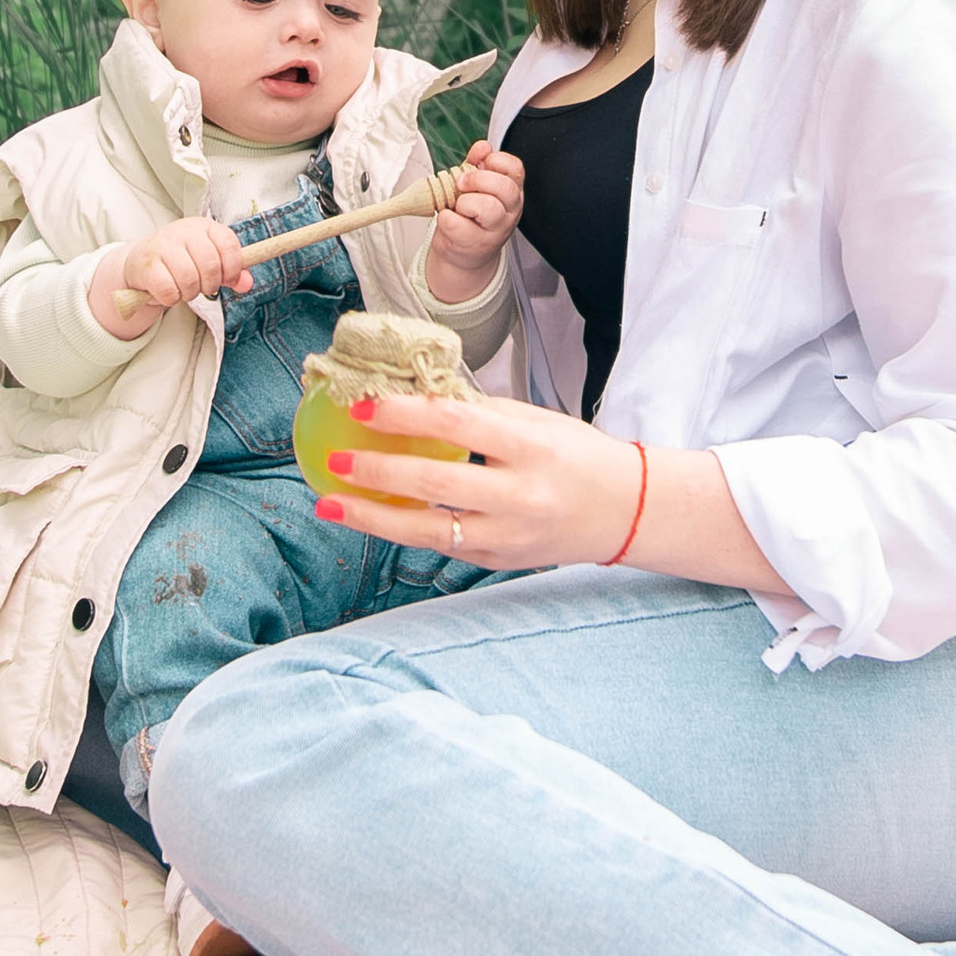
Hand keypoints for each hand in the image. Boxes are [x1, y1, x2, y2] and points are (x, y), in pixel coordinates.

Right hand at [93, 213, 249, 338]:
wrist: (142, 263)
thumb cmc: (181, 261)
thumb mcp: (208, 261)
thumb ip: (231, 272)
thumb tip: (247, 284)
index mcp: (202, 226)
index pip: (228, 243)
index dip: (233, 267)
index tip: (227, 279)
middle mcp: (182, 231)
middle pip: (210, 264)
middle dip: (210, 284)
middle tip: (202, 287)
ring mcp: (162, 246)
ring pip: (189, 279)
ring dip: (190, 293)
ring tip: (184, 289)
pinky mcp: (147, 265)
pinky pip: (169, 290)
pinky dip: (172, 299)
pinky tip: (169, 292)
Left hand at [312, 387, 645, 571]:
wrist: (625, 511)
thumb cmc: (576, 456)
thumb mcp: (538, 422)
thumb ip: (481, 412)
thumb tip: (416, 394)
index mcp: (532, 448)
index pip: (458, 426)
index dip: (406, 416)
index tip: (362, 407)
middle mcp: (521, 497)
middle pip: (436, 485)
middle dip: (378, 474)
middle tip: (335, 461)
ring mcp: (510, 537)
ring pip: (430, 531)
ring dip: (373, 518)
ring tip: (330, 502)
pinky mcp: (499, 562)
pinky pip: (443, 546)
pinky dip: (402, 530)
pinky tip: (369, 516)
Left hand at [422, 139, 524, 300]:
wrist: (464, 253)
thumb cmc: (471, 217)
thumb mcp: (475, 186)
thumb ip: (477, 163)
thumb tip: (482, 146)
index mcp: (511, 192)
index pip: (515, 169)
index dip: (496, 161)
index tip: (480, 163)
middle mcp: (509, 211)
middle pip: (504, 187)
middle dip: (478, 179)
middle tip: (461, 184)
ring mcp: (495, 230)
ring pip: (487, 207)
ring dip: (465, 202)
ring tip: (458, 206)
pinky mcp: (474, 244)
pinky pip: (456, 223)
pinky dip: (446, 218)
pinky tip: (449, 219)